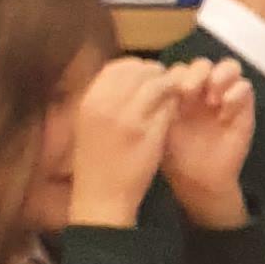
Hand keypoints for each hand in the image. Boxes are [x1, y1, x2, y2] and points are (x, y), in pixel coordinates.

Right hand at [67, 57, 178, 229]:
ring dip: (169, 87)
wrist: (102, 197)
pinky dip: (175, 104)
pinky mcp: (150, 131)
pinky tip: (175, 113)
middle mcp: (107, 104)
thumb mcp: (90, 123)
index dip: (135, 68)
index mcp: (90, 100)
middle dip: (155, 74)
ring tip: (172, 98)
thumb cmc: (97, 161)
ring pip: (158, 83)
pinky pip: (169, 104)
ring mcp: (129, 116)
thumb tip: (126, 75)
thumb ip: (105, 99)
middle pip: (139, 70)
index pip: (116, 66)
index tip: (143, 78)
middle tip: (164, 86)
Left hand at [158, 56, 256, 231]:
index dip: (177, 75)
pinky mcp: (243, 109)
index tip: (170, 91)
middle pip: (203, 64)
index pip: (181, 68)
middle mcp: (203, 91)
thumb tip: (158, 82)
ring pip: (230, 67)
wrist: (198, 181)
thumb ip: (162, 103)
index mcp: (180, 92)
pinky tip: (224, 115)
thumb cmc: (174, 156)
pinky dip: (236, 94)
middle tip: (189, 91)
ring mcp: (224, 98)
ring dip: (222, 75)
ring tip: (212, 97)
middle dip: (197, 73)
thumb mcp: (160, 126)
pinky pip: (245, 88)